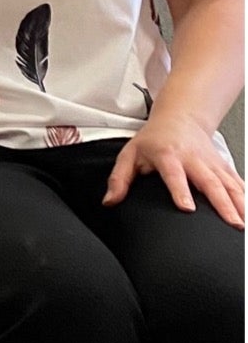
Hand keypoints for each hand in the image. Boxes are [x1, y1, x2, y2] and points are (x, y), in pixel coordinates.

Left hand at [104, 109, 244, 226]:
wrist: (179, 118)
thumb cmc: (153, 139)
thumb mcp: (130, 154)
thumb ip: (119, 179)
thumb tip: (109, 201)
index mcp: (168, 155)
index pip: (174, 174)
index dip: (180, 190)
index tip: (186, 208)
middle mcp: (193, 159)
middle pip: (210, 182)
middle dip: (222, 204)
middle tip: (232, 223)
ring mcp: (212, 163)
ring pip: (229, 184)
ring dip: (240, 204)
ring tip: (244, 224)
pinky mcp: (224, 167)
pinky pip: (238, 184)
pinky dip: (246, 198)